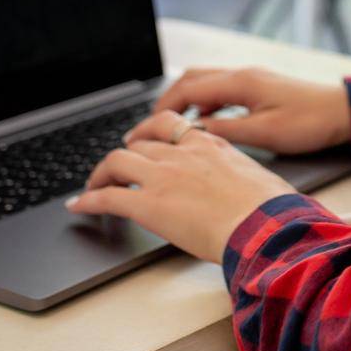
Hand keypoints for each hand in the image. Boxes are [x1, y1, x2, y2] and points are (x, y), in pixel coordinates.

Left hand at [67, 111, 295, 260]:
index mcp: (210, 144)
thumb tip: (248, 188)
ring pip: (117, 161)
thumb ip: (240, 175)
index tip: (144, 139)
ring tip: (93, 185)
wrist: (264, 225)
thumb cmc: (271, 208)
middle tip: (116, 165)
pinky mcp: (148, 205)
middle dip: (124, 152)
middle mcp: (182, 153)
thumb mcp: (257, 177)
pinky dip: (88, 200)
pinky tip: (79, 207)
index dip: (151, 130)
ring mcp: (162, 177)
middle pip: (139, 142)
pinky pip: (108, 197)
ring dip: (101, 173)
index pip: (171, 125)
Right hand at [140, 66, 350, 154]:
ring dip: (184, 103)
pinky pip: (221, 91)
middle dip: (167, 102)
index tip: (144, 129)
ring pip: (205, 84)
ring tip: (169, 129)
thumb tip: (192, 133)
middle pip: (191, 80)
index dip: (161, 109)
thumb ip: (226, 131)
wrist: (343, 112)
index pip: (188, 89)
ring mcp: (250, 79)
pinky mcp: (258, 88)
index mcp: (240, 82)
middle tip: (150, 128)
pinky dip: (204, 105)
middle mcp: (242, 75)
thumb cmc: (310, 122)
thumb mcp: (264, 133)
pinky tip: (202, 125)